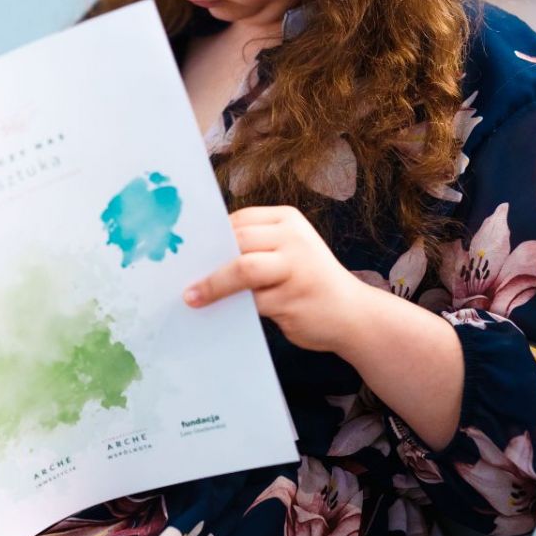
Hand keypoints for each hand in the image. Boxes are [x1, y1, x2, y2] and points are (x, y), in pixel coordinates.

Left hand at [182, 206, 372, 353]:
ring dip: (212, 285)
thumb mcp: (287, 253)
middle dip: (207, 258)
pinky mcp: (292, 299)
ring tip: (192, 297)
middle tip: (181, 274)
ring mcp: (296, 268)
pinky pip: (251, 302)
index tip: (186, 249)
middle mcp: (294, 239)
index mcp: (289, 220)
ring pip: (242, 269)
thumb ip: (254, 249)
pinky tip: (217, 313)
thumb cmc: (309, 282)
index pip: (239, 220)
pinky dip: (231, 307)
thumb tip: (202, 258)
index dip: (210, 234)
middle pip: (238, 241)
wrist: (354, 315)